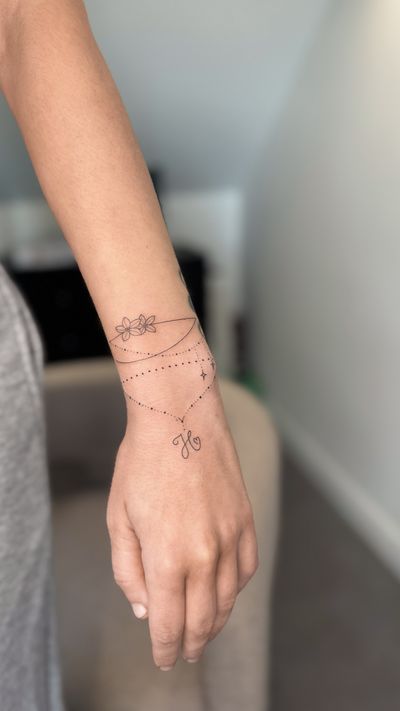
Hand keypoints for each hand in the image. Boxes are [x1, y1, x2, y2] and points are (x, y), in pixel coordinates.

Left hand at [106, 380, 258, 670]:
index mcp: (167, 557)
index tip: (163, 660)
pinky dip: (235, 590)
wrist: (180, 418)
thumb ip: (129, 571)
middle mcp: (205, 554)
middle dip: (191, 645)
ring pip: (229, 600)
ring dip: (215, 623)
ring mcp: (231, 537)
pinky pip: (246, 569)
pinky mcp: (246, 520)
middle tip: (184, 655)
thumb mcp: (119, 519)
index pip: (169, 623)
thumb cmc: (142, 464)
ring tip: (203, 632)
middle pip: (203, 620)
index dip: (165, 649)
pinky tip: (223, 592)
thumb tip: (145, 609)